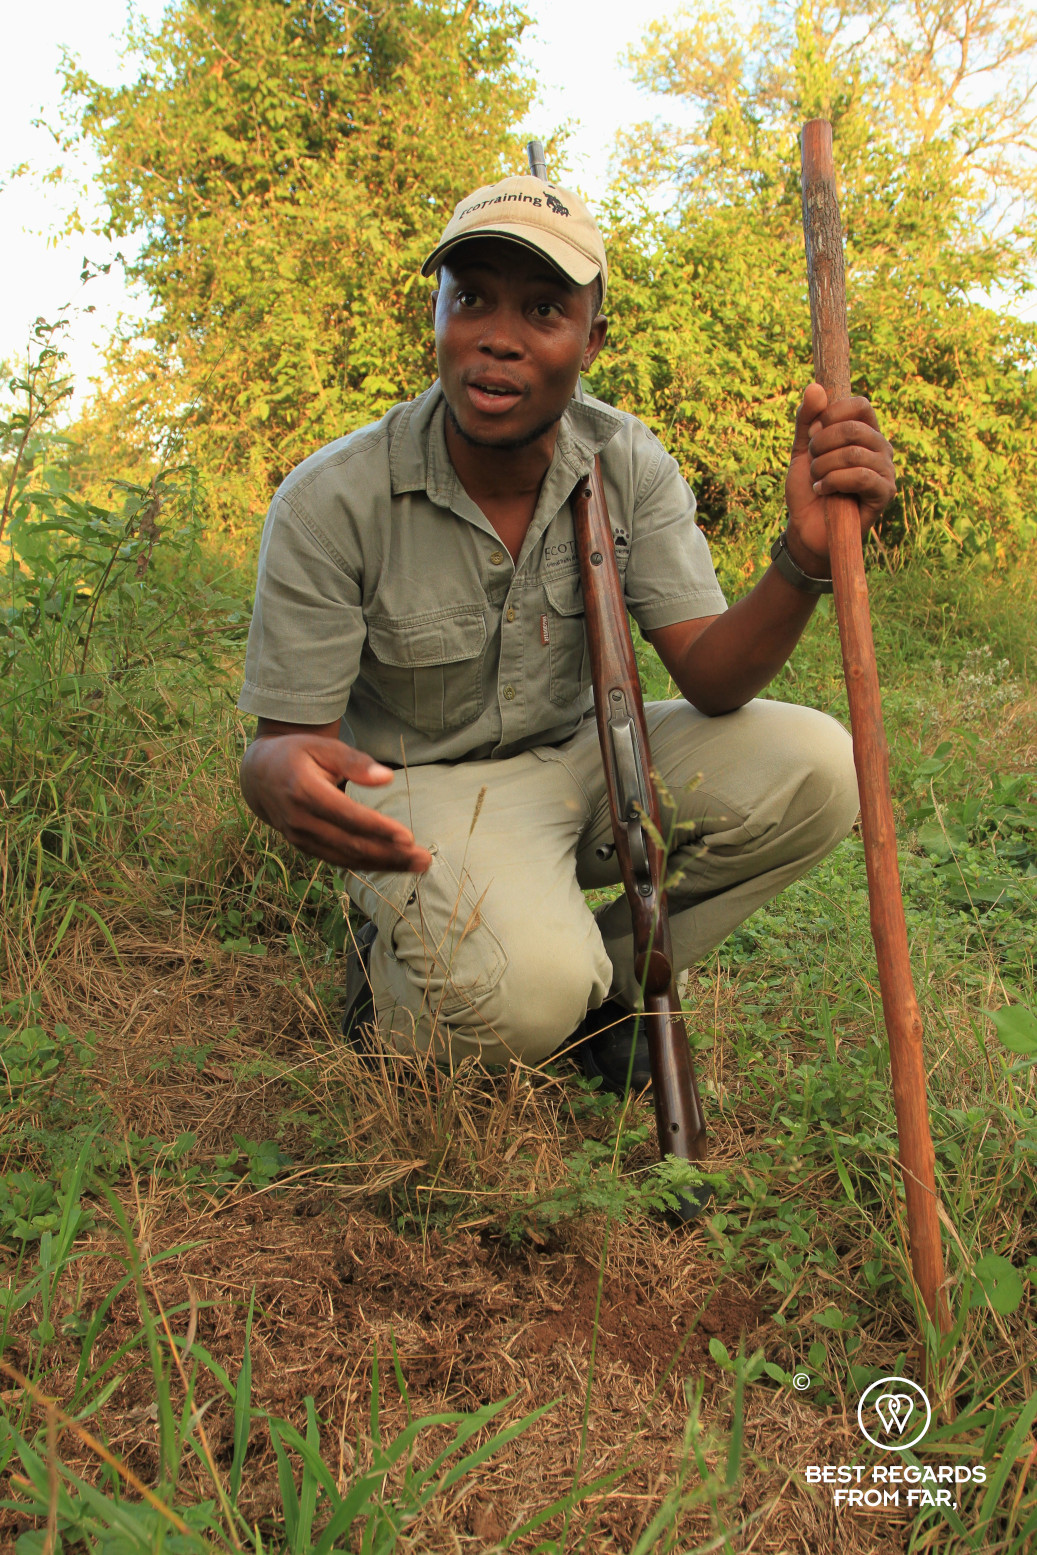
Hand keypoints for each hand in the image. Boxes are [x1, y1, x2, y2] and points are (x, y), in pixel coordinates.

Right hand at [240, 731, 431, 872]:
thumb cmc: (299, 755)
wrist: (259, 775)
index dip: (377, 829)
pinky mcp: (304, 847)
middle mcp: (299, 820)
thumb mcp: (324, 747)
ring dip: (384, 865)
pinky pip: (339, 861)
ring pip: (346, 858)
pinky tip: (394, 865)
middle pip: (350, 844)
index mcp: (303, 791)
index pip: (346, 816)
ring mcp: (300, 838)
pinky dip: (368, 865)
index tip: (408, 837)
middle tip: (424, 859)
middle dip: (390, 854)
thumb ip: (355, 762)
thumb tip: (387, 777)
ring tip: (418, 865)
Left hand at [783, 383, 895, 573]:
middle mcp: (881, 448)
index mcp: (865, 433)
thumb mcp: (802, 450)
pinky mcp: (884, 493)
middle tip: (811, 463)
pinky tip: (822, 491)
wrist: (806, 528)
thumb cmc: (808, 488)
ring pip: (854, 453)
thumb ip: (807, 420)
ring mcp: (885, 470)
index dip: (831, 414)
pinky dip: (834, 481)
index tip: (812, 435)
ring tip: (816, 480)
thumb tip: (816, 387)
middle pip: (853, 428)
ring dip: (824, 466)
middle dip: (821, 445)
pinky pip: (861, 476)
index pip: (859, 405)